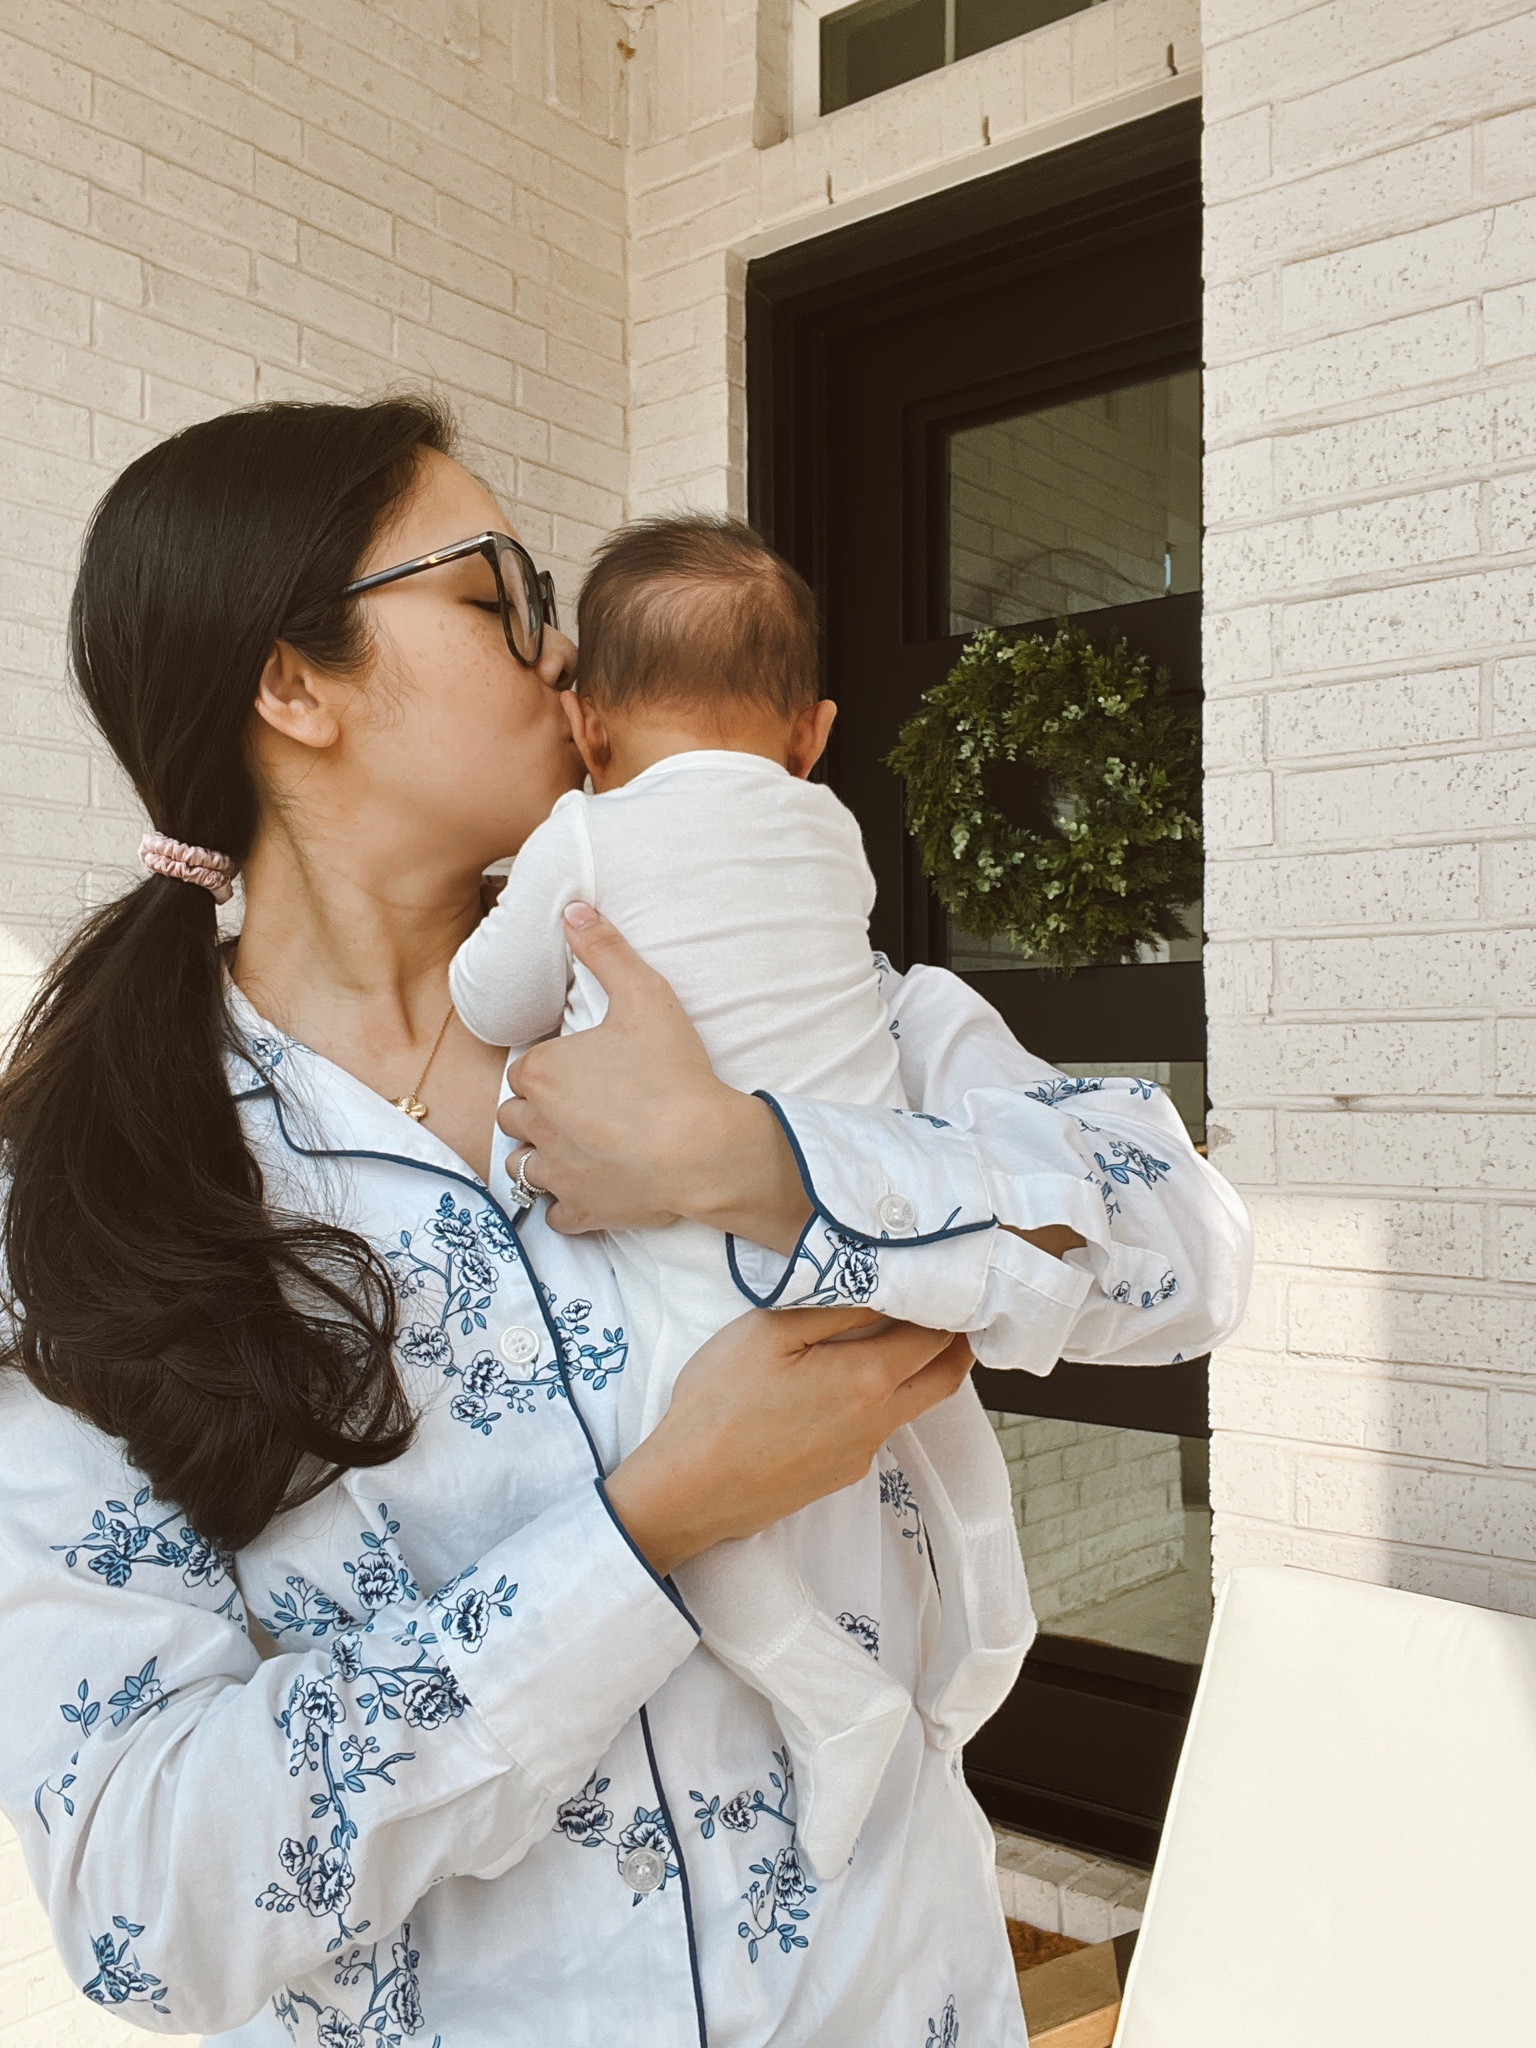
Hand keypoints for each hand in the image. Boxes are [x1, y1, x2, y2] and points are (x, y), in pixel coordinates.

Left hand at [497, 905, 811, 1250]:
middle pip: (515, 1116)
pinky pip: (556, 1213)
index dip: (552, 1069)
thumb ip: (605, 950)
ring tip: (577, 1147)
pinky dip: (568, 1204)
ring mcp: (557, 1172)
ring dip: (542, 1156)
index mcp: (539, 1073)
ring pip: (524, 1166)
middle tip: (581, 1106)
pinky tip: (591, 1189)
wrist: (703, 1148)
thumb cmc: (673, 1073)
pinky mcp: (581, 1210)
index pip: (525, 1069)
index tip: (584, 1070)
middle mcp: (535, 1125)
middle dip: (538, 1112)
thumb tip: (574, 909)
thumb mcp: (645, 995)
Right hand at [603, 1306, 973, 1576]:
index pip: (937, 1339)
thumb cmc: (722, 1402)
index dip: (948, 1308)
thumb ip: (835, 1307)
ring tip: (890, 1339)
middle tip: (949, 1313)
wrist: (689, 1490)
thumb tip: (885, 1289)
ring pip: (910, 1407)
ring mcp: (860, 1455)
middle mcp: (878, 1421)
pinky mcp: (838, 1476)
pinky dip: (875, 1402)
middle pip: (943, 1380)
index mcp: (868, 1379)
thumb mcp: (771, 1331)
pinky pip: (874, 1431)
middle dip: (955, 1344)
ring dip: (915, 1373)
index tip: (945, 1284)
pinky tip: (834, 1388)